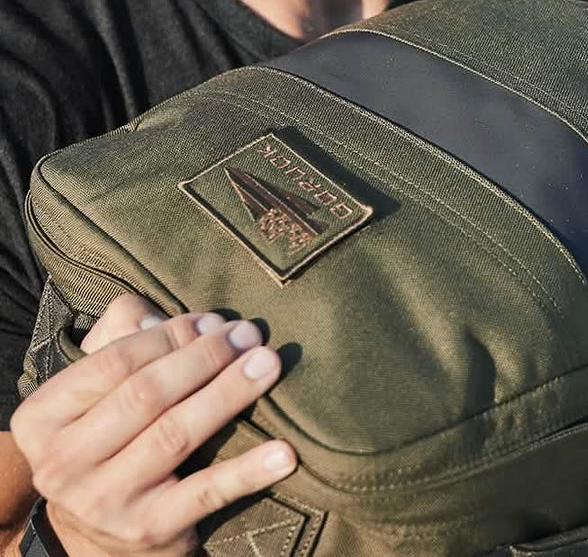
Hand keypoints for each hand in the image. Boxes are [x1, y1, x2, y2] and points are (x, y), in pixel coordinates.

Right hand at [9, 294, 295, 556]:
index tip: (213, 320)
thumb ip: (120, 333)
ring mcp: (105, 501)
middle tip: (249, 334)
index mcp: (44, 418)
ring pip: (176, 434)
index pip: (114, 362)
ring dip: (229, 394)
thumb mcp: (96, 386)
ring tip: (269, 364)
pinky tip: (284, 452)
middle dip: (205, 357)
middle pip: (146, 395)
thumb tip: (157, 315)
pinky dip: (248, 471)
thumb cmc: (107, 431)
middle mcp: (64, 464)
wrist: (96, 533)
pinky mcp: (149, 530)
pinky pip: (205, 494)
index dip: (170, 334)